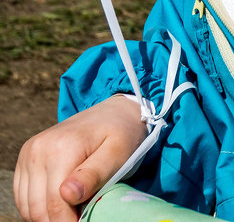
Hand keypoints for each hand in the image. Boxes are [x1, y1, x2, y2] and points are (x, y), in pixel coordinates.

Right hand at [14, 95, 146, 221]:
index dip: (70, 221)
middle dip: (59, 220)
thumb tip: (67, 195)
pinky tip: (60, 204)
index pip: (57, 203)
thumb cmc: (122, 134)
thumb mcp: (118, 154)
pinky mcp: (26, 157)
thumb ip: (94, 175)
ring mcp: (29, 152)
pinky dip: (37, 206)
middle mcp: (39, 149)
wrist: (115, 112)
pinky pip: (22, 196)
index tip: (85, 221)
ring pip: (27, 205)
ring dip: (47, 215)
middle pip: (39, 207)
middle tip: (82, 217)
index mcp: (62, 148)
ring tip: (74, 209)